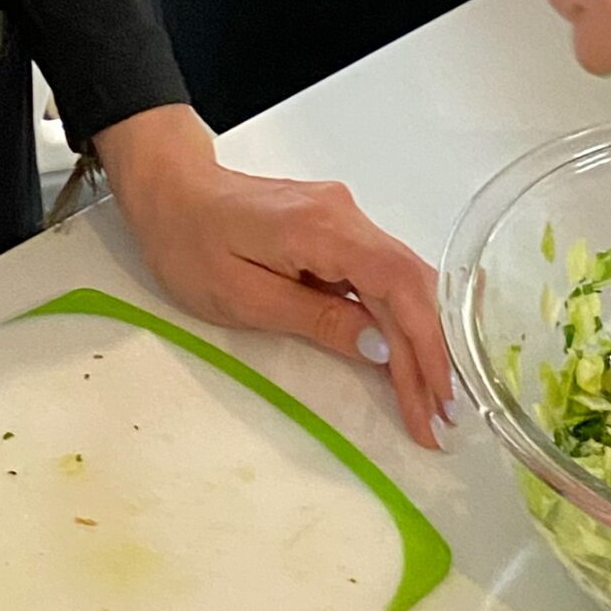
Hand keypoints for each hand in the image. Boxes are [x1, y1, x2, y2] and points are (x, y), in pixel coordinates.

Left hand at [95, 106, 452, 449]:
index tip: (437, 398)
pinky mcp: (336, 228)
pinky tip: (402, 356)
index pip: (398, 282)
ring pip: (399, 280)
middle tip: (440, 419)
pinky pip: (379, 274)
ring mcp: (344, 216)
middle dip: (429, 353)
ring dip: (417, 339)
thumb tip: (380, 348)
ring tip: (427, 399)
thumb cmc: (191, 245)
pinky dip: (395, 318)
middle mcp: (346, 213)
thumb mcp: (244, 296)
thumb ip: (316, 318)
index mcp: (323, 226)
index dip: (426, 342)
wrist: (170, 191)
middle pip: (408, 283)